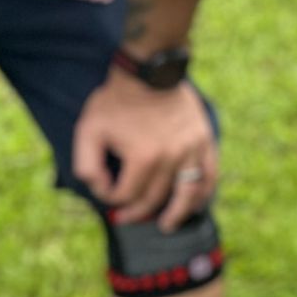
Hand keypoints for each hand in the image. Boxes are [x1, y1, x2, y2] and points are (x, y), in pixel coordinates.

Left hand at [72, 73, 217, 229]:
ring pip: (187, 194)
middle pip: (153, 198)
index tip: (103, 189)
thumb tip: (100, 189)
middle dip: (136, 211)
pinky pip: (209, 175)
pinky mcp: (205, 141)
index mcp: (142, 158)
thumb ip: (87, 165)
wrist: (150, 71)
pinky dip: (203, 193)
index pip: (125, 195)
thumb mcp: (88, 130)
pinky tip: (193, 203)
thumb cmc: (116, 101)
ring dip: (176, 214)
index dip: (110, 197)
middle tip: (125, 217)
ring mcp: (192, 150)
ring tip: (166, 225)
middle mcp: (171, 159)